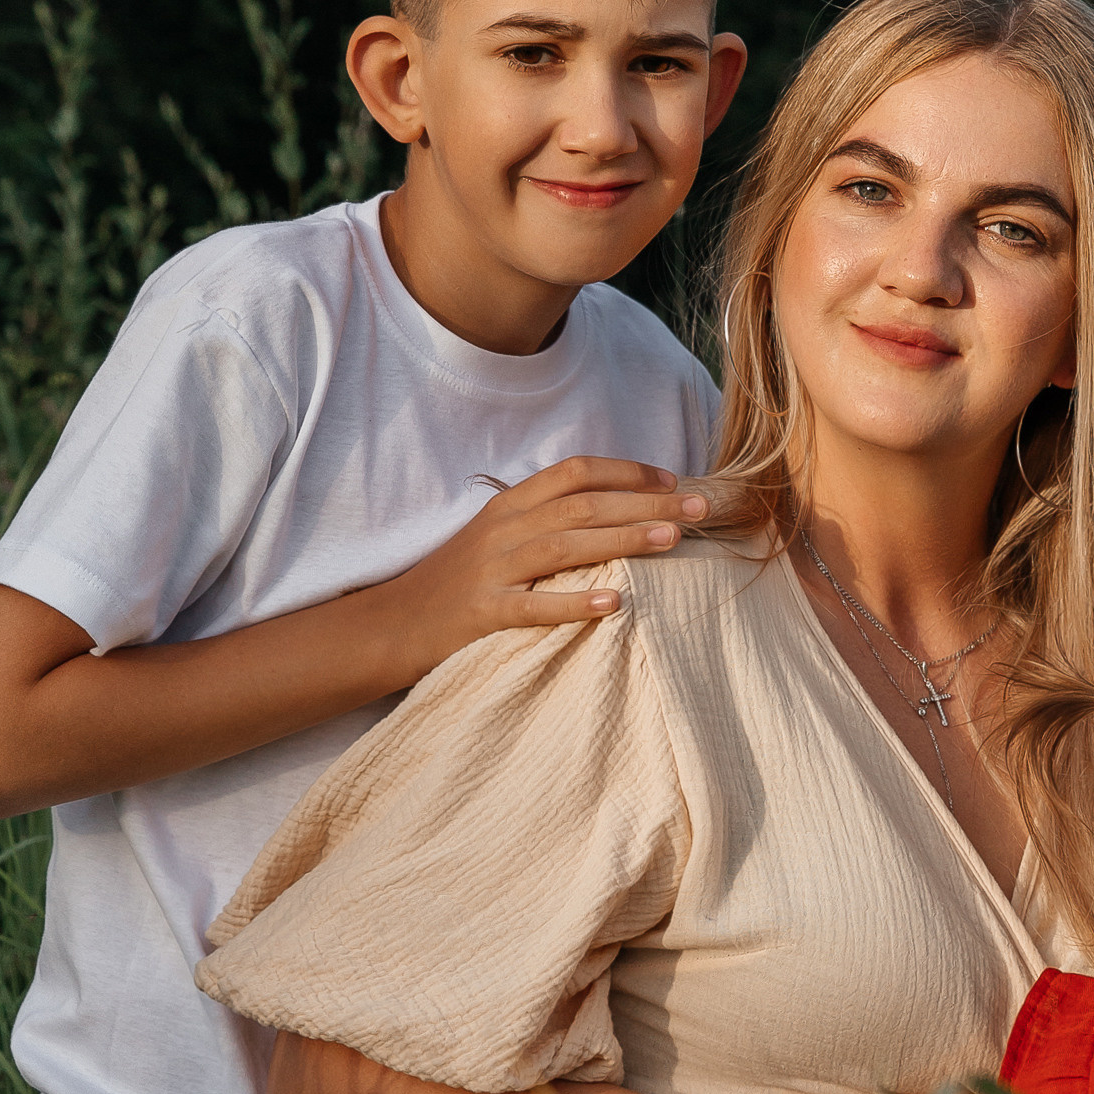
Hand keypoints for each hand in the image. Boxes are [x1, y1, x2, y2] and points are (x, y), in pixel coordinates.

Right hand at [375, 458, 709, 678]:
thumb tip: (614, 512)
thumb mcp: (498, 538)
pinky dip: (576, 602)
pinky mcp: (485, 613)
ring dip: (623, 538)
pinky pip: (536, 606)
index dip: (627, 471)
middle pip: (583, 504)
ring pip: (566, 545)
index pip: (575, 472)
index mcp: (510, 505)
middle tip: (699, 508)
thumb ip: (546, 521)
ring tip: (671, 539)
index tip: (673, 480)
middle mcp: (504, 529)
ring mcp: (493, 569)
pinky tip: (616, 601)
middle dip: (646, 502)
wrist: (394, 623)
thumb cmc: (458, 582)